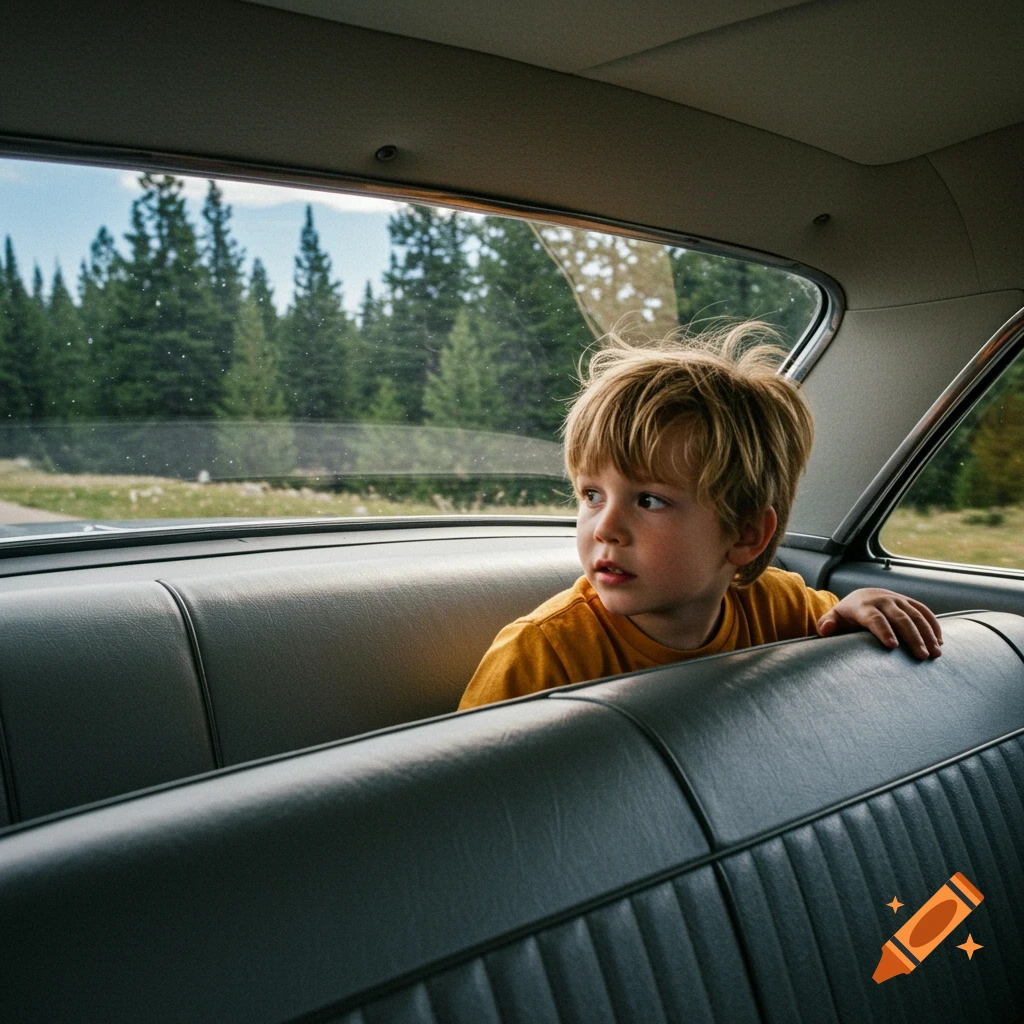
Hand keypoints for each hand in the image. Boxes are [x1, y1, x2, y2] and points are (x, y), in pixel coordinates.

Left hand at [816, 588, 942, 658]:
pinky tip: (940, 642)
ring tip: (936, 654)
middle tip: (922, 655)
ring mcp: (898, 600)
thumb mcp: (835, 619)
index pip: (875, 618)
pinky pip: (925, 612)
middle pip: (900, 618)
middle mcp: (883, 600)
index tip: (893, 646)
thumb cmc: (846, 616)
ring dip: (928, 634)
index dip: (883, 631)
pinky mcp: (909, 602)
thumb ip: (827, 624)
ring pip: (916, 615)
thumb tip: (824, 630)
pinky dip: (934, 625)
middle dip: (912, 637)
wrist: (862, 597)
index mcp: (863, 606)